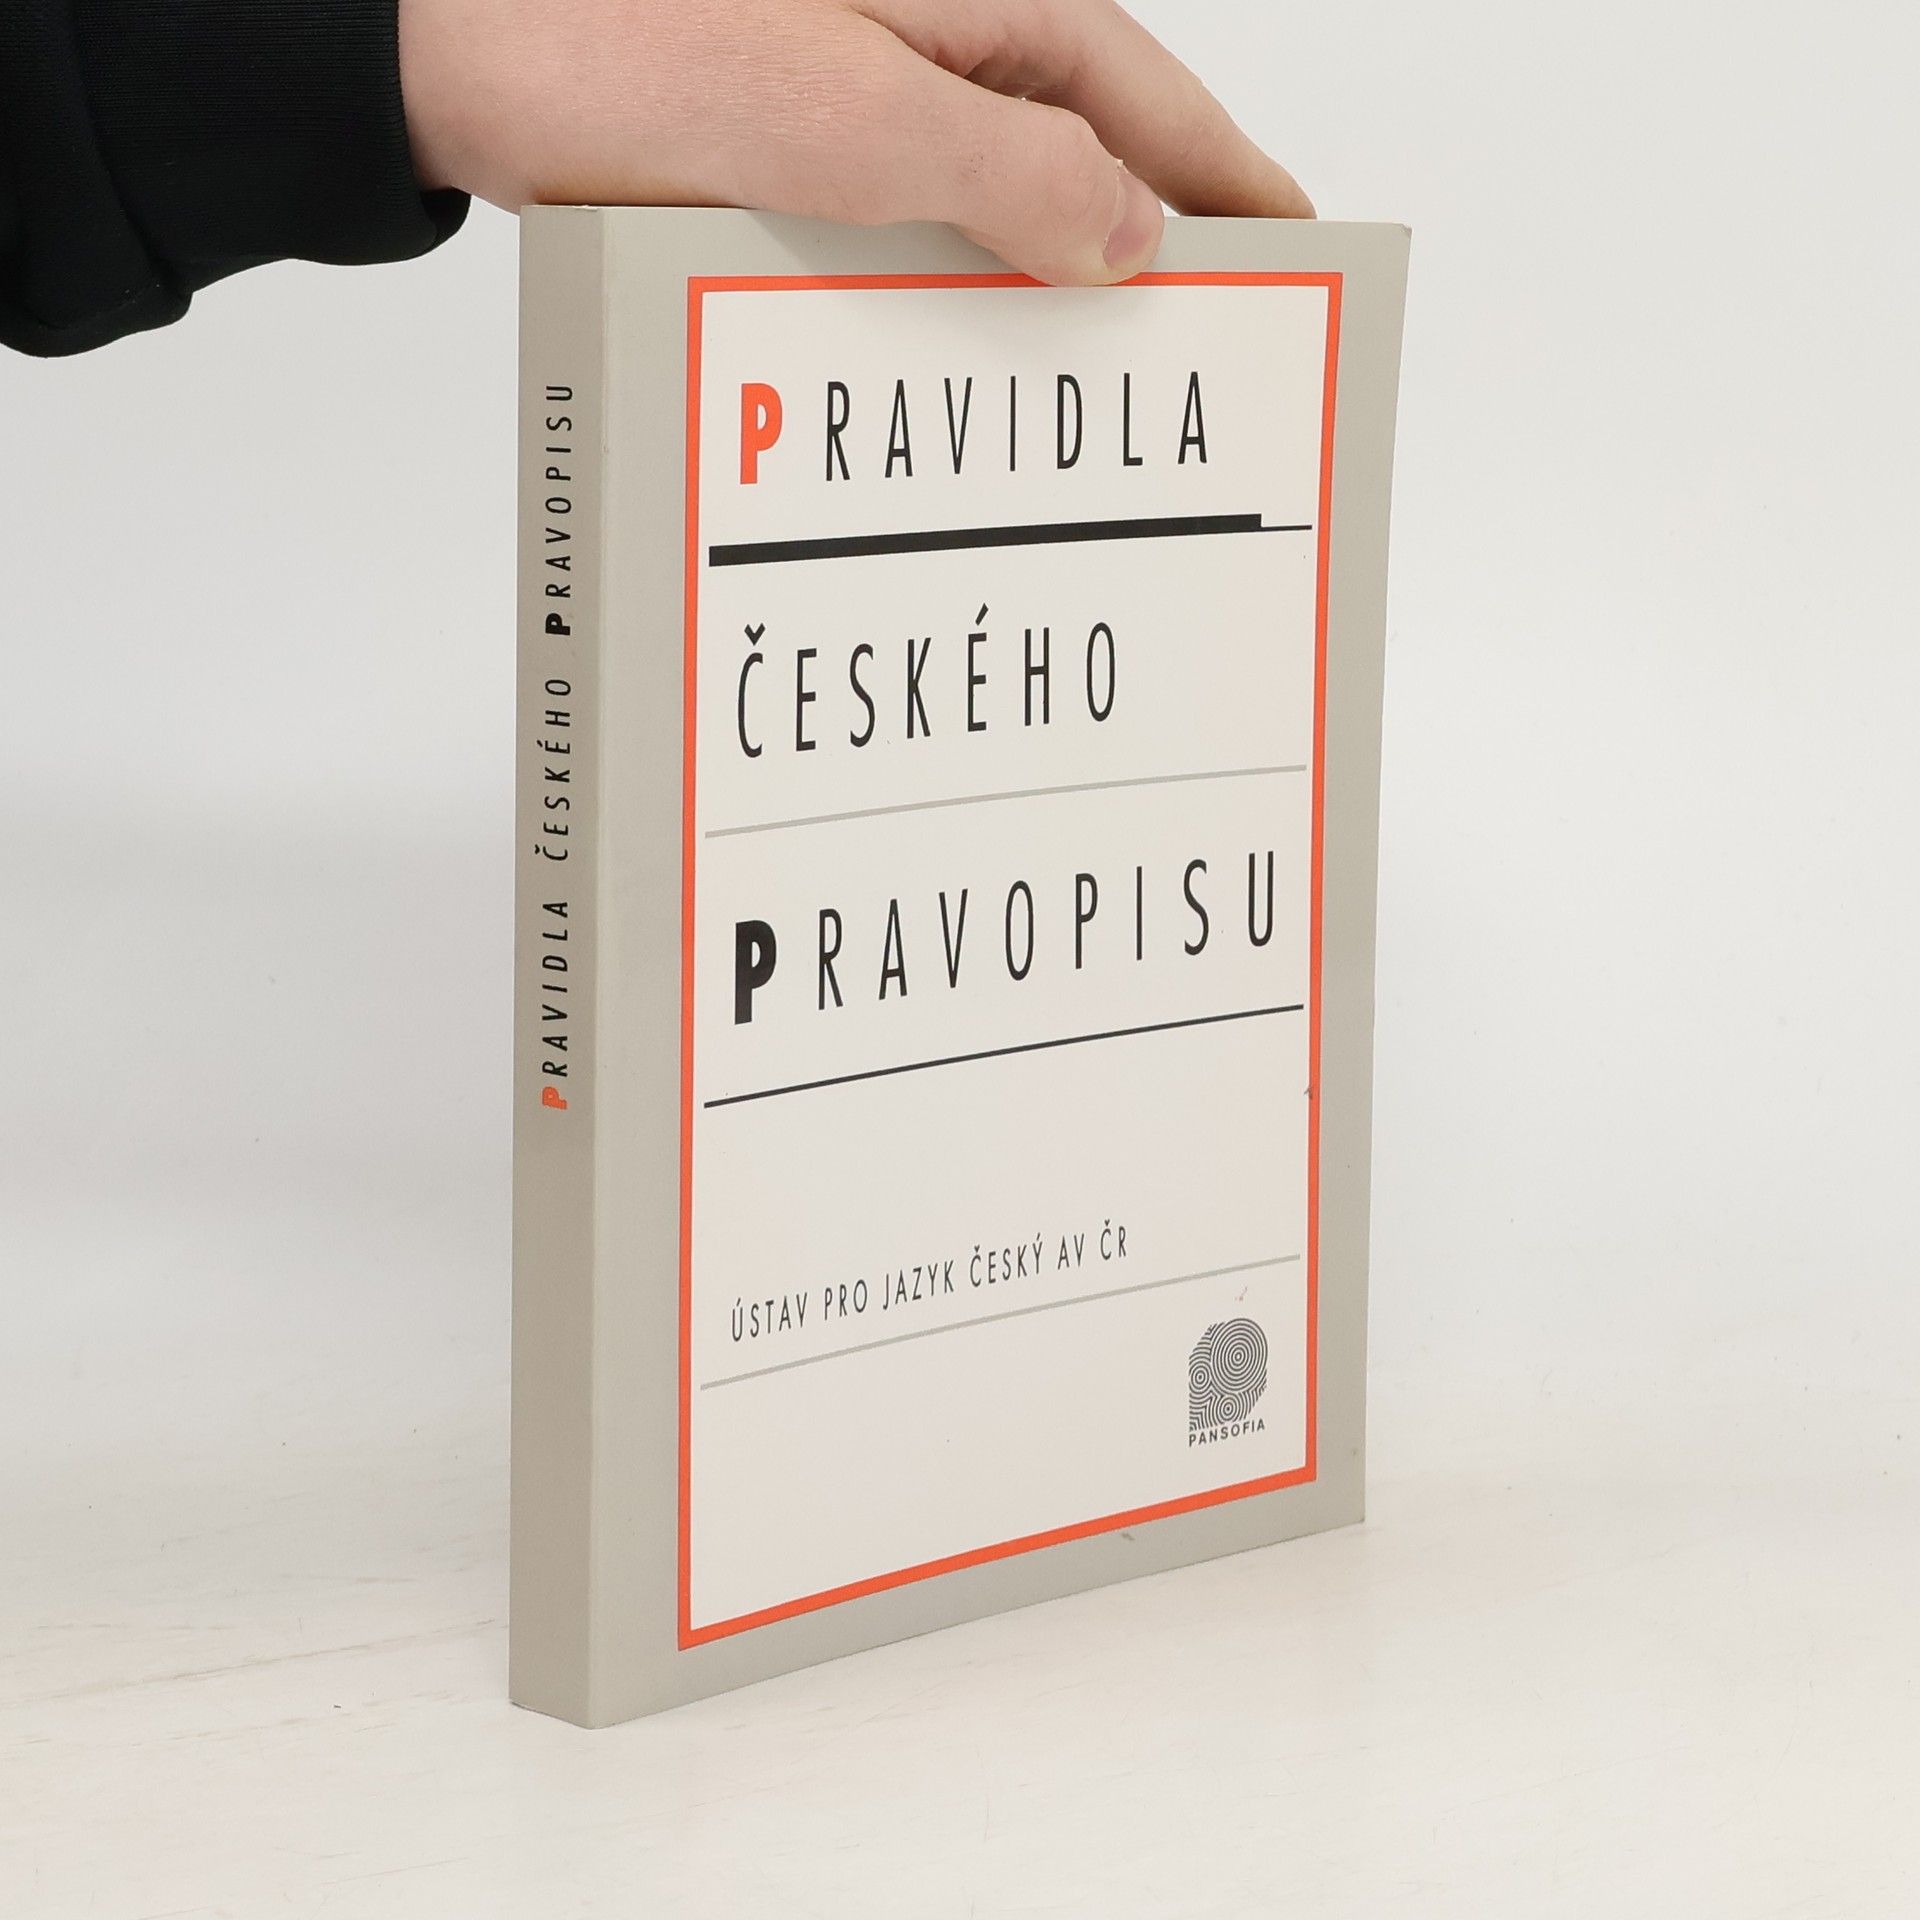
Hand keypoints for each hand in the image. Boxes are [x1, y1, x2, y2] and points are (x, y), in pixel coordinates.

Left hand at [398, 0, 1311, 285]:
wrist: (455, 52)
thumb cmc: (631, 48)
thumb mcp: (855, 123)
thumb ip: (1013, 170)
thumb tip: (1133, 230)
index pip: (1152, 101)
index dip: (1229, 183)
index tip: (1296, 251)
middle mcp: (935, 28)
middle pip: (1086, 142)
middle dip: (1151, 239)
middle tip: (1211, 343)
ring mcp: (866, 78)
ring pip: (1000, 185)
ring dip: (1045, 270)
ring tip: (1097, 370)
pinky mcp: (801, 129)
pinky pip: (914, 209)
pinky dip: (950, 274)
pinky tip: (960, 341)